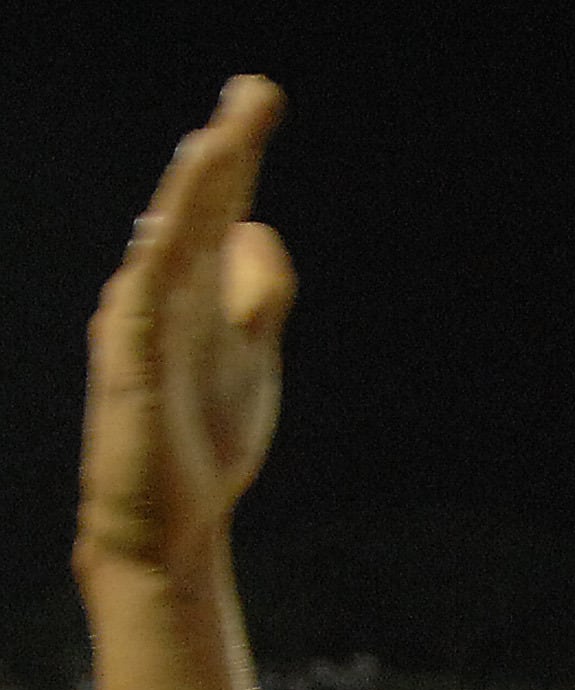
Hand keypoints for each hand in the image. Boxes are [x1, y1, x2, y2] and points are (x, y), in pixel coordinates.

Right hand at [77, 76, 295, 575]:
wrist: (168, 527)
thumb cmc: (200, 442)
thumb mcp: (249, 356)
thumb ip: (256, 294)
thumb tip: (260, 228)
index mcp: (195, 294)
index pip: (222, 211)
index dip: (239, 157)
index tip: (257, 98)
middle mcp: (162, 298)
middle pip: (197, 213)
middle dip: (225, 152)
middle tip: (256, 91)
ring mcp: (141, 330)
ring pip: (166, 246)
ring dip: (193, 194)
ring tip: (218, 139)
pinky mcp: (128, 369)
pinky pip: (141, 305)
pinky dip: (156, 261)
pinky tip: (169, 224)